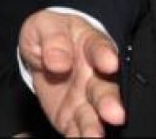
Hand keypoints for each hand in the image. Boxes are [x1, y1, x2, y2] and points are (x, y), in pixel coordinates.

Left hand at [19, 9, 124, 136]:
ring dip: (95, 127)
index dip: (104, 56)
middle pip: (104, 89)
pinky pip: (76, 130)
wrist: (42, 53)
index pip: (99, 49)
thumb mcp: (45, 27)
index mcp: (90, 47)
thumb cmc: (49, 35)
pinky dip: (78, 137)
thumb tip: (57, 61)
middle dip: (109, 102)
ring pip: (94, 115)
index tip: (109, 63)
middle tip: (113, 114)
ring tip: (94, 136)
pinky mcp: (74, 117)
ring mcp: (87, 99)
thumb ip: (53, 40)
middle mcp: (95, 76)